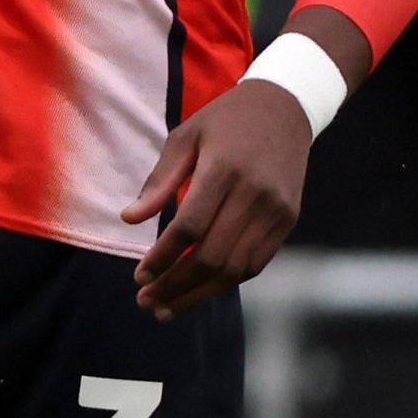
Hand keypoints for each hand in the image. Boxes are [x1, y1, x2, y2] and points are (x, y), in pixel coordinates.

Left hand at [120, 78, 312, 316]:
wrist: (285, 109)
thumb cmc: (224, 121)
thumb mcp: (184, 137)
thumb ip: (159, 181)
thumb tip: (128, 218)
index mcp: (225, 171)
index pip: (190, 228)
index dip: (163, 258)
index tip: (138, 277)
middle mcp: (256, 195)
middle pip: (214, 256)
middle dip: (176, 285)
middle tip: (145, 301)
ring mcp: (277, 211)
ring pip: (238, 268)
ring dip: (200, 294)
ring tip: (167, 308)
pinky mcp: (289, 220)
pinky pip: (257, 261)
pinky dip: (227, 281)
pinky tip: (200, 290)